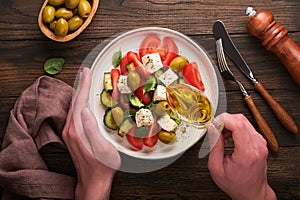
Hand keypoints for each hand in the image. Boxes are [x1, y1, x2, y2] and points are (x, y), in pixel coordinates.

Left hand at [62, 67, 120, 199]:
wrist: (93, 181)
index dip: (84, 85)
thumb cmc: (102, 166)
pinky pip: (74, 113)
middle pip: (74, 101)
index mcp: (77, 130)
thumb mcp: (103, 149)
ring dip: (79, 92)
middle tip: (87, 72)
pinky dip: (79, 102)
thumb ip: (92, 129)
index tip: (87, 72)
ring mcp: (69, 132)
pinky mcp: (72, 135)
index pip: (80, 101)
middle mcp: (70, 129)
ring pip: (73, 106)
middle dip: (80, 85)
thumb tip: (85, 110)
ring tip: (85, 81)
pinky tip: (83, 99)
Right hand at [207, 113, 275, 199]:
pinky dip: (235, 128)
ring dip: (229, 124)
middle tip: (214, 129)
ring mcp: (261, 143)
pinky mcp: (260, 141)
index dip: (222, 120)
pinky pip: (246, 126)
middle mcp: (257, 146)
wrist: (252, 192)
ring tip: (221, 135)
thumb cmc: (235, 183)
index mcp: (247, 153)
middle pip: (241, 119)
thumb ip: (214, 145)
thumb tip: (212, 127)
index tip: (212, 124)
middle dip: (224, 120)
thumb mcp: (216, 167)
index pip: (238, 124)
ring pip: (244, 121)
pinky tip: (228, 136)